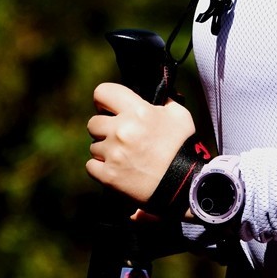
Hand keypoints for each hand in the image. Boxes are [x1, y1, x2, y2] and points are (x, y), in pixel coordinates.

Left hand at [86, 82, 196, 203]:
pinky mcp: (109, 176)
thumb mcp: (179, 116)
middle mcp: (122, 130)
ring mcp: (114, 154)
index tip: (109, 110)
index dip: (104, 101)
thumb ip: (163, 101)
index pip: (103, 92)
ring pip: (94, 146)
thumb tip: (155, 95)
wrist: (185, 185)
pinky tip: (118, 169)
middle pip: (93, 123)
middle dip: (104, 129)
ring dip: (105, 150)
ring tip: (125, 157)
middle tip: (120, 138)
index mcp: (138, 111)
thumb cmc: (183, 147)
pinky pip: (91, 166)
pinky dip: (101, 169)